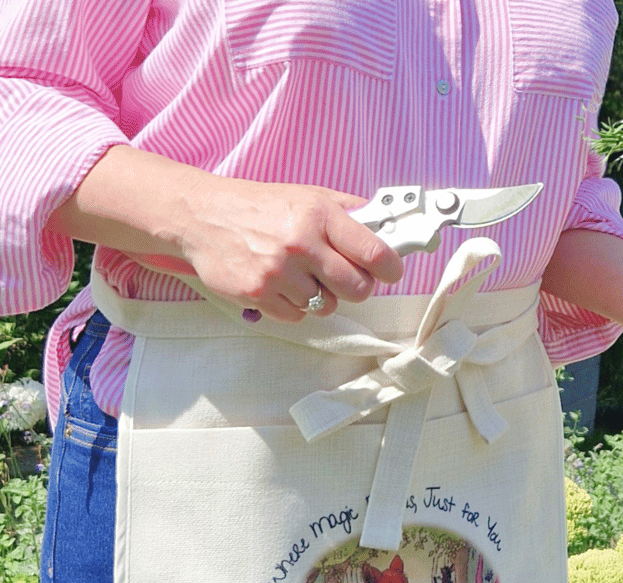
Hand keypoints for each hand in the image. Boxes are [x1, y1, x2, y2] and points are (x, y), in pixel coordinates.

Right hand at [174, 180, 403, 321]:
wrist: (202, 216)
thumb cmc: (261, 207)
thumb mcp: (308, 196)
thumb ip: (349, 213)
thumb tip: (389, 228)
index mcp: (320, 215)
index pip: (375, 253)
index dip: (391, 268)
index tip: (390, 271)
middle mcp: (301, 243)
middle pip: (357, 289)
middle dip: (355, 287)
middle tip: (342, 277)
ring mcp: (278, 272)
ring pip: (326, 307)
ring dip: (318, 296)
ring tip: (299, 275)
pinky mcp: (258, 294)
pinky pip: (298, 317)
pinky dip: (293, 306)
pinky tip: (279, 284)